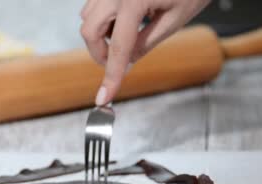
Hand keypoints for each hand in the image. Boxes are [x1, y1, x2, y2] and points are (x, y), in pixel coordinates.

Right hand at [80, 0, 209, 105]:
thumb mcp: (174, 20)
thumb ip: (145, 43)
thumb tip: (125, 64)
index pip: (119, 47)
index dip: (111, 76)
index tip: (104, 96)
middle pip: (90, 30)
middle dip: (99, 53)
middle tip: (115, 64)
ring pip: (88, 16)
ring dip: (100, 34)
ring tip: (126, 36)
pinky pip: (94, 4)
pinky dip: (103, 19)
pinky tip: (123, 21)